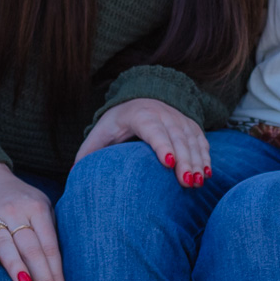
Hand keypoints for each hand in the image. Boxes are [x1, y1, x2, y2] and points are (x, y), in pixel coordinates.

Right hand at [0, 163, 64, 280]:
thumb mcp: (40, 205)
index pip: (49, 245)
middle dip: (42, 277)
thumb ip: (51, 230)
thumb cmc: (17, 200)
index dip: (57, 271)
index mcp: (36, 208)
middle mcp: (14, 210)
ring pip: (5, 242)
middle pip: (31, 248)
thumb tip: (65, 270)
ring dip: (15, 263)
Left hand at [74, 98, 210, 186]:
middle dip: (184, 160)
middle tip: (187, 182)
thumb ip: (88, 150)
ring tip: (197, 183)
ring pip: (192, 140)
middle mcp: (164, 114)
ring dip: (197, 161)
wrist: (143, 97)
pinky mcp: (191, 126)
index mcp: (141, 115)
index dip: (162, 145)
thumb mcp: (101, 131)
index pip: (154, 129)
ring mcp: (180, 119)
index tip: (168, 162)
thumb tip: (73, 173)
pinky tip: (206, 175)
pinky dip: (205, 158)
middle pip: (177, 137)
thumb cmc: (119, 120)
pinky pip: (201, 142)